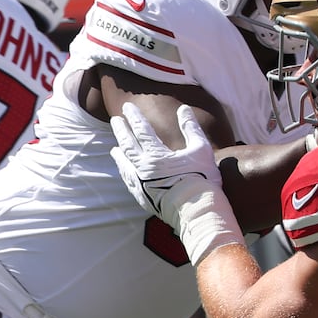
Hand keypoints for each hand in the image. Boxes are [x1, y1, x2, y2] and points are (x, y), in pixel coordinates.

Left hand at [109, 103, 220, 222]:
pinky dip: (123, 170)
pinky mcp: (140, 196)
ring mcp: (139, 183)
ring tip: (115, 146)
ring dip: (119, 152)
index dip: (134, 117)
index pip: (141, 130)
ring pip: (124, 163)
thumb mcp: (201, 149)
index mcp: (157, 155)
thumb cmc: (202, 178)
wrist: (195, 210)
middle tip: (115, 120)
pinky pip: (127, 179)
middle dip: (120, 130)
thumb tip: (183, 109)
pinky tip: (123, 168)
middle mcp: (143, 168)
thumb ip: (190, 128)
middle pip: (127, 144)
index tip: (127, 107)